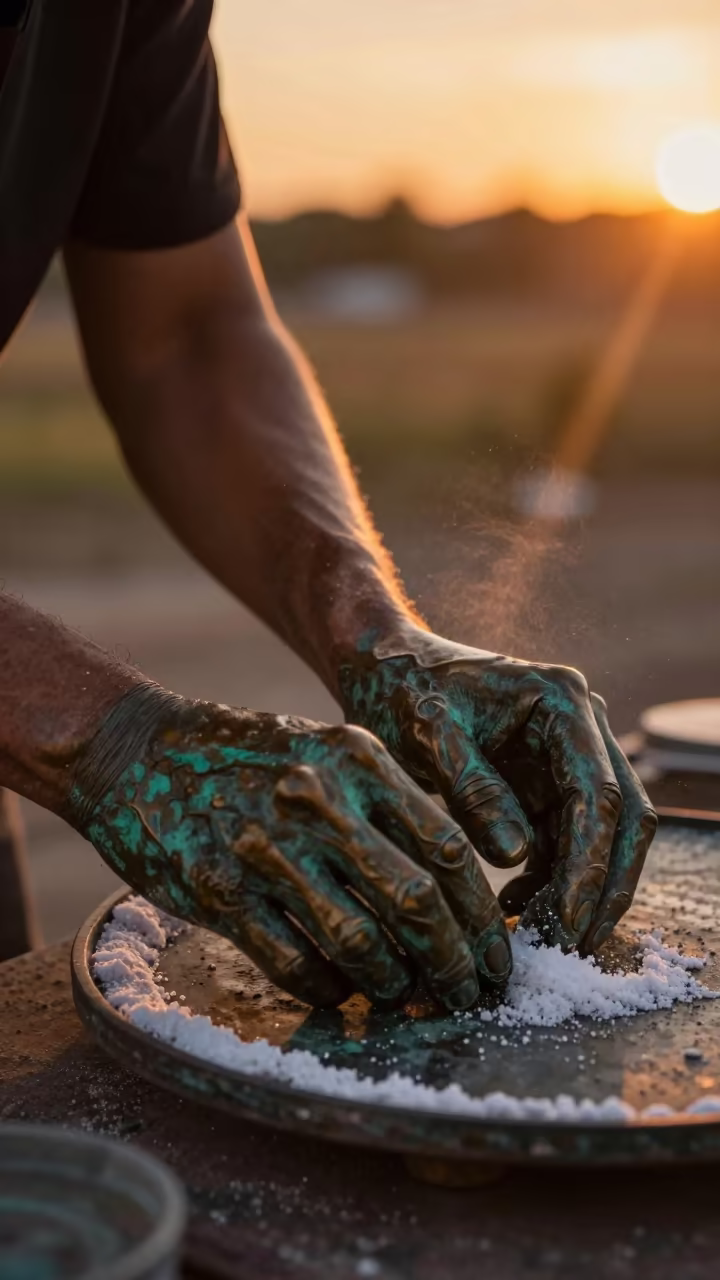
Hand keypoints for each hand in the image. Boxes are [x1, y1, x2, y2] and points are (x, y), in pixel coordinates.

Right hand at [70, 686, 511, 1010]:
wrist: (138, 751)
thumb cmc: (250, 758)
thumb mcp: (328, 751)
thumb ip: (389, 804)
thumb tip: (454, 886)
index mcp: (358, 760)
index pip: (448, 848)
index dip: (483, 915)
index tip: (497, 954)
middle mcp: (319, 800)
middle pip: (416, 901)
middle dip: (454, 962)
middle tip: (468, 995)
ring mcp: (267, 847)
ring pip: (359, 939)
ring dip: (393, 981)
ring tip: (405, 996)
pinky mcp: (220, 891)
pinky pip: (293, 960)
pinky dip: (328, 988)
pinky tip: (340, 991)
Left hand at [339, 630, 656, 952]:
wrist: (385, 668)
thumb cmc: (401, 689)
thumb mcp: (427, 734)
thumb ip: (472, 789)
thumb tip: (515, 856)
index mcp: (562, 701)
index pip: (597, 794)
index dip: (589, 866)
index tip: (567, 923)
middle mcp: (580, 726)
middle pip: (622, 817)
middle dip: (604, 886)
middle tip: (570, 946)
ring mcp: (569, 755)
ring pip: (602, 836)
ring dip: (579, 889)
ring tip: (537, 936)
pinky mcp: (549, 782)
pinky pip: (568, 841)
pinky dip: (552, 880)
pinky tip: (516, 910)